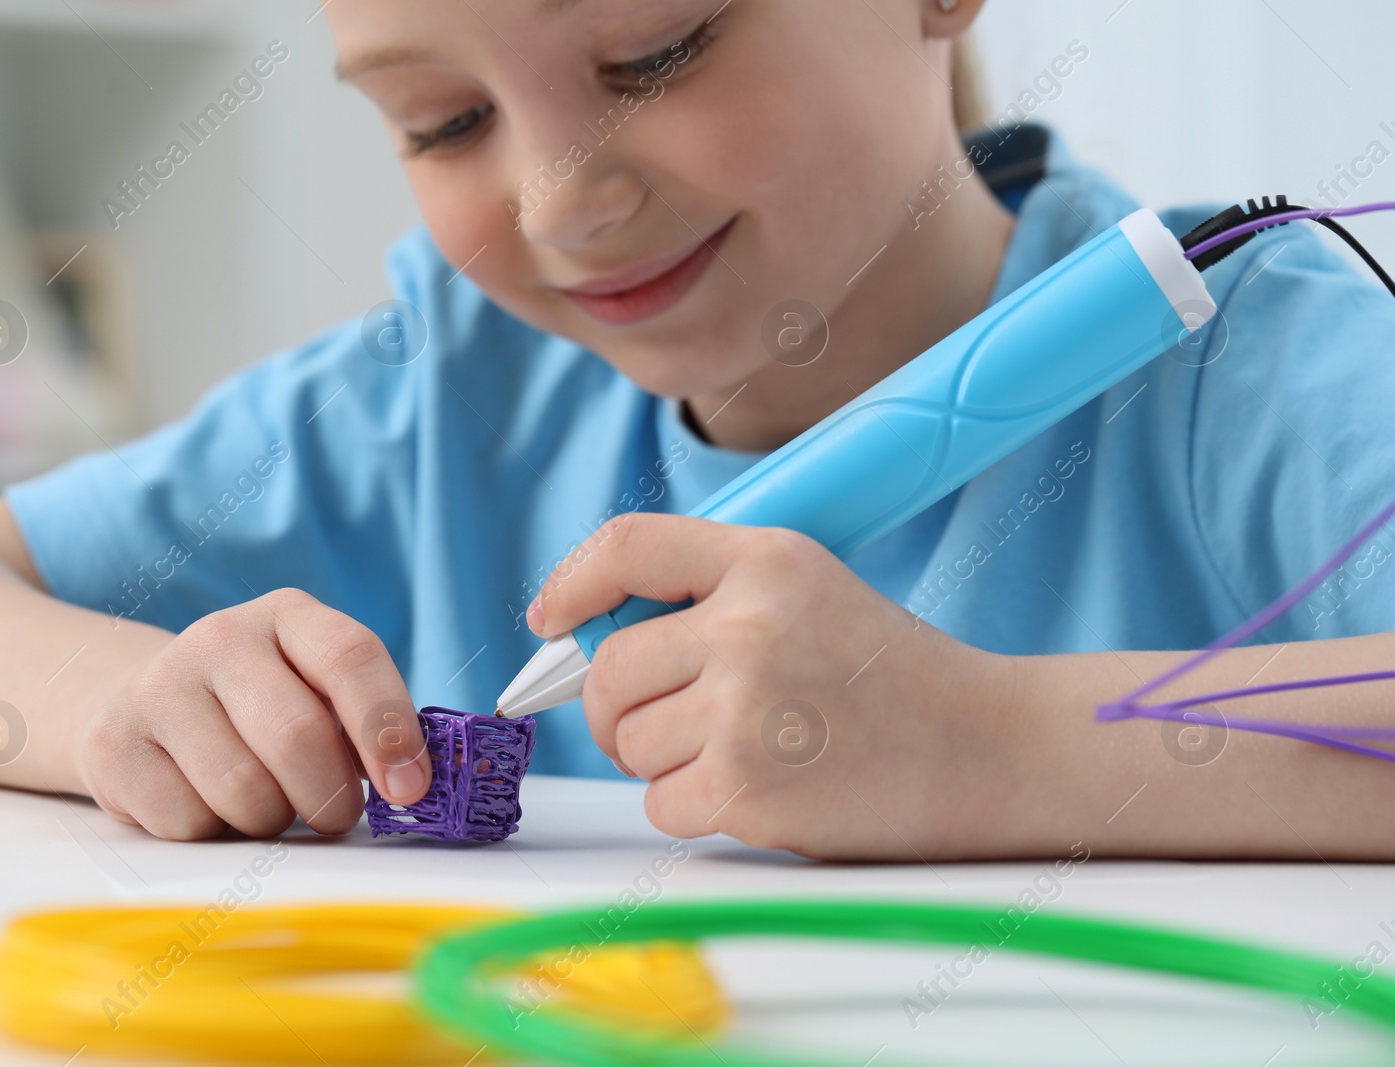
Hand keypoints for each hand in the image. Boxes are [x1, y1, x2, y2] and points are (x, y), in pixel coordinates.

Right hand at [76, 588, 430, 839]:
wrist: (140, 703)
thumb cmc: (259, 709)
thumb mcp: (316, 692)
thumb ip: (364, 724)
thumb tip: (416, 781)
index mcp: (289, 616)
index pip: (351, 657)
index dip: (388, 727)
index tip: (411, 788)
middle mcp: (221, 637)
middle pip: (297, 735)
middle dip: (331, 796)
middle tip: (335, 815)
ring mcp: (159, 686)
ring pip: (243, 790)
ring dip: (271, 819)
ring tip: (266, 803)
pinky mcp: (113, 743)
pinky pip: (187, 821)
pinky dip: (212, 832)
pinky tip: (207, 803)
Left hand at [527, 514, 1023, 859]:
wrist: (990, 750)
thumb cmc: (890, 678)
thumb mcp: (807, 593)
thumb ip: (709, 597)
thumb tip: (587, 642)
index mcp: (766, 558)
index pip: (627, 546)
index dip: (571, 584)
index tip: (551, 621)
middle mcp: (749, 621)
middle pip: (610, 668)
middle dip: (618, 708)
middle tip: (669, 725)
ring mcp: (747, 704)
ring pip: (630, 741)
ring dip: (664, 763)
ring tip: (745, 753)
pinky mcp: (748, 784)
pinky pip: (658, 802)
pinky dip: (689, 809)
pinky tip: (756, 793)